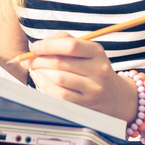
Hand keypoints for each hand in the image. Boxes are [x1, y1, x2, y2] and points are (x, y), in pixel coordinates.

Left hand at [20, 32, 134, 119]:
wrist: (115, 97)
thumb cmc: (93, 68)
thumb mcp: (87, 50)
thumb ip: (64, 40)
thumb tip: (39, 44)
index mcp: (97, 52)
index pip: (70, 45)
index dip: (48, 45)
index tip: (34, 47)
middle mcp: (98, 70)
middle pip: (61, 63)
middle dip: (39, 60)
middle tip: (28, 59)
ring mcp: (93, 89)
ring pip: (58, 79)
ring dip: (40, 73)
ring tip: (33, 69)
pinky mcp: (85, 104)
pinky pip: (59, 95)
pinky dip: (44, 86)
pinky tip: (39, 80)